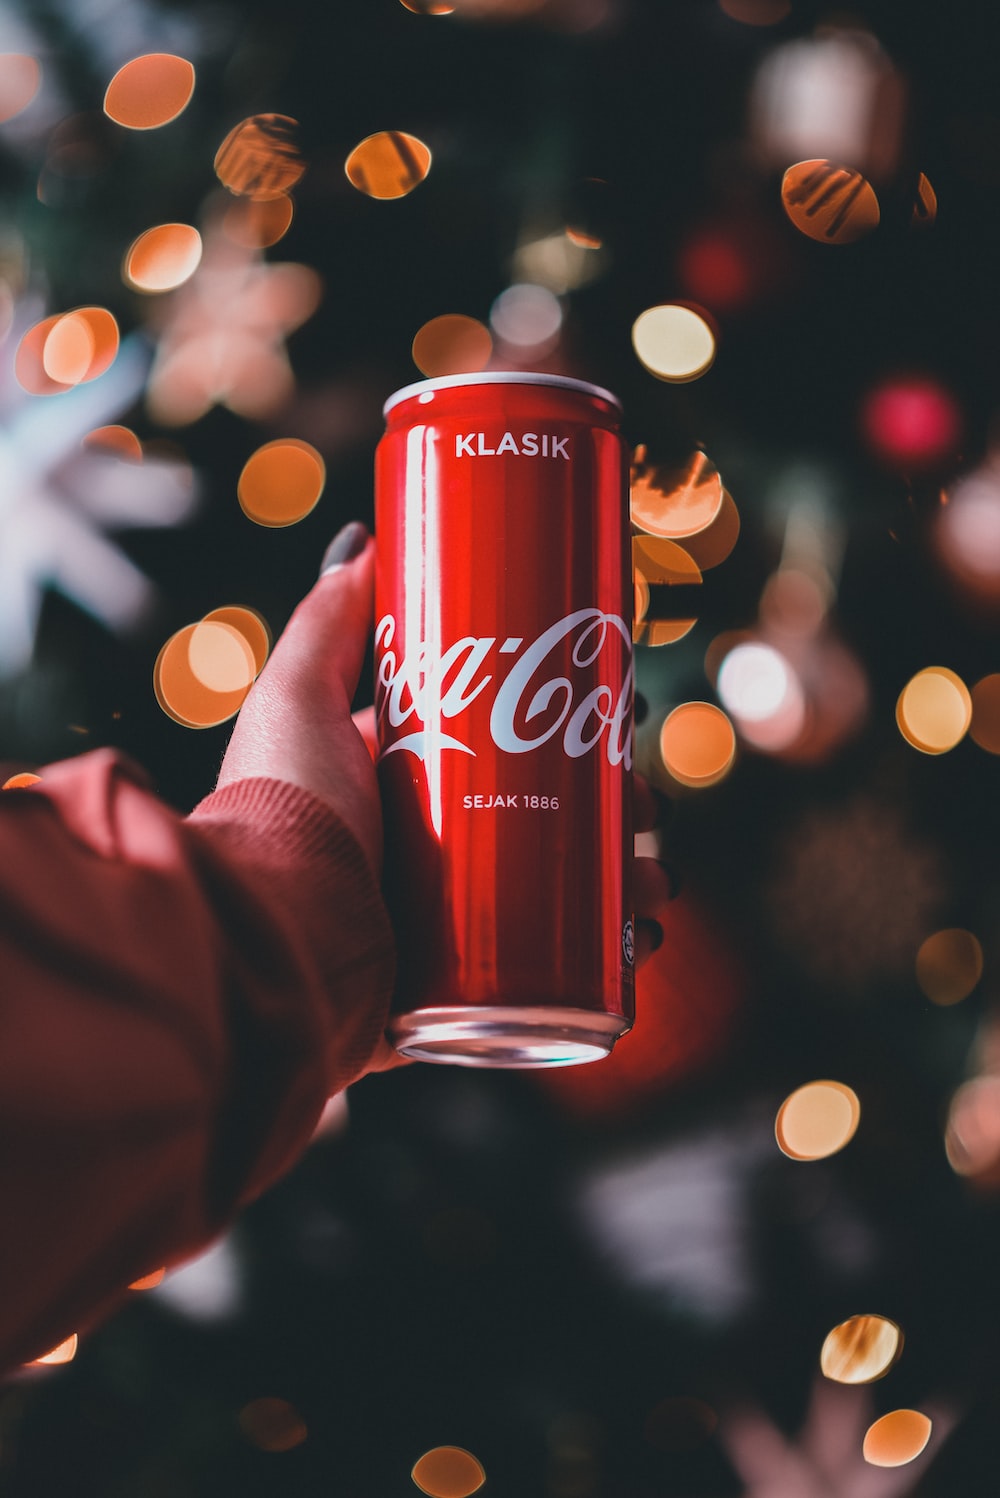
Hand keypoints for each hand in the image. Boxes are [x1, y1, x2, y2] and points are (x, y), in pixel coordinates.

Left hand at [219, 519, 672, 1074]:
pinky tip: (641, 943)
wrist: (269, 940)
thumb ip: (328, 621)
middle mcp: (421, 855)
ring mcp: (443, 926)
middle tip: (644, 801)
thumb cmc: (279, 811)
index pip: (501, 741)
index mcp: (394, 788)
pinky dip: (606, 959)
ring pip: (560, 896)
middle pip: (544, 817)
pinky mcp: (457, 989)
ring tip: (654, 877)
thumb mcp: (296, 697)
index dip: (566, 722)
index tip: (618, 706)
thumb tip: (366, 539)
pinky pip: (551, 974)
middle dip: (610, 808)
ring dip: (623, 884)